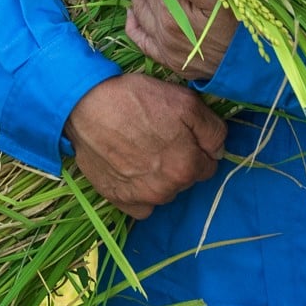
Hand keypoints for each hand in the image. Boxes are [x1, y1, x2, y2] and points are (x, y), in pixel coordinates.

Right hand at [63, 74, 227, 219]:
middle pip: (186, 180)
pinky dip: (141, 193)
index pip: (209, 166)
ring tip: (143, 149)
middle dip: (181, 162)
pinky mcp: (117, 199)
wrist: (86, 106)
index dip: (199, 148)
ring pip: (164, 192)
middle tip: (161, 137)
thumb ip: (212, 130)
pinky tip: (132, 170)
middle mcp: (165, 190)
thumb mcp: (185, 102)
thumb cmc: (137, 99)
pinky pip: (141, 206)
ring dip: (161, 177)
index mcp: (186, 167)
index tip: (183, 135)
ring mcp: (139, 198)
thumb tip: (219, 151)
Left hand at [126, 0, 237, 79]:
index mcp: (175, 12)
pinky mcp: (165, 59)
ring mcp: (161, 45)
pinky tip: (132, 3)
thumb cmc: (246, 32)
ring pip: (139, 2)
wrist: (253, 73)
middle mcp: (162, 29)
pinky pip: (139, 35)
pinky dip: (133, 16)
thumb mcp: (225, 0)